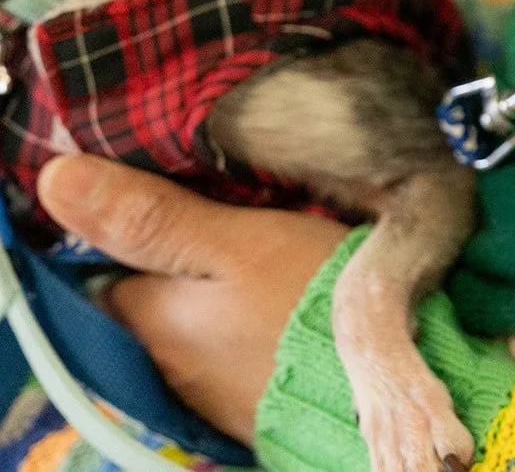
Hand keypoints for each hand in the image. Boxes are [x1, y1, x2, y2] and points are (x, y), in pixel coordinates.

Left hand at [37, 155, 350, 443]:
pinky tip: (287, 294)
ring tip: (266, 250)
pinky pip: (236, 347)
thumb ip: (153, 215)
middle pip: (154, 296)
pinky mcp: (258, 397)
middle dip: (182, 259)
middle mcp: (169, 362)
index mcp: (150, 319)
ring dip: (220, 292)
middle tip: (232, 214)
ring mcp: (214, 387)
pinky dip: (252, 319)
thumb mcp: (240, 243)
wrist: (393, 383)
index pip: (107, 267)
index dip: (136, 226)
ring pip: (199, 323)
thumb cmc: (314, 301)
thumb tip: (59, 178)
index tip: (180, 193)